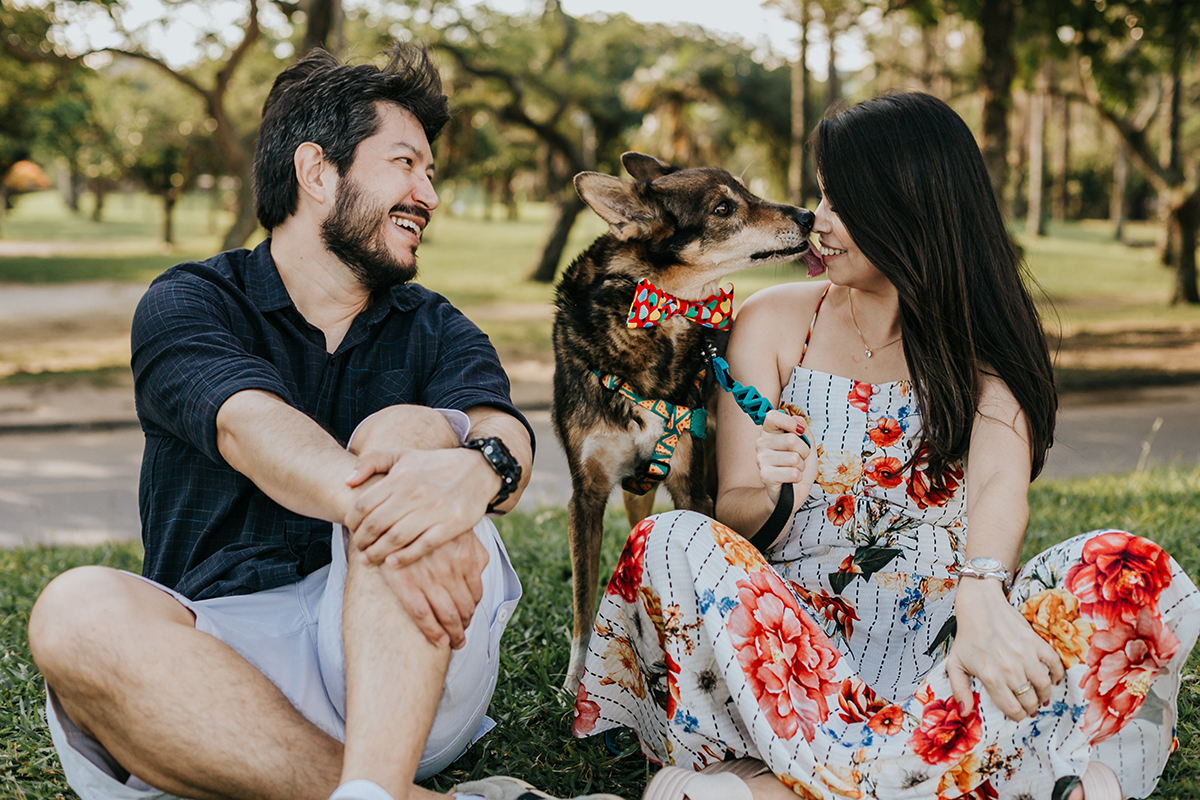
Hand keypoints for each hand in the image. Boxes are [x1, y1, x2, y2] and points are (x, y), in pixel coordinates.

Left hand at [343, 448, 498, 566]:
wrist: (478, 469)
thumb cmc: (435, 465)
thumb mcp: (403, 454)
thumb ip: (372, 461)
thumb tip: (347, 481)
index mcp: (400, 477)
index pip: (364, 504)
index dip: (352, 521)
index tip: (352, 529)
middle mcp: (414, 493)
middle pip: (376, 524)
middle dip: (362, 541)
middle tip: (359, 549)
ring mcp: (433, 510)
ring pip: (395, 538)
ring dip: (377, 553)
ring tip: (370, 559)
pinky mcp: (451, 525)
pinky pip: (422, 546)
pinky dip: (404, 558)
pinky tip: (392, 564)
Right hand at [378, 529, 489, 648]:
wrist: (390, 512)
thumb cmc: (426, 523)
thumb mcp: (457, 530)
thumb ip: (474, 551)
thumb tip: (479, 573)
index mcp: (464, 554)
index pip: (476, 592)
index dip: (474, 608)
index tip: (470, 616)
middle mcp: (449, 567)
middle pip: (464, 607)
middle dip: (465, 625)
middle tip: (463, 636)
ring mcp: (427, 577)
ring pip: (447, 614)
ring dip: (454, 633)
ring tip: (455, 641)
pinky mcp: (405, 583)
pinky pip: (422, 615)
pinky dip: (433, 632)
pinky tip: (439, 641)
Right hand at [755, 410, 816, 507]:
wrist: (792, 492)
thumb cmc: (797, 467)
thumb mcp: (807, 445)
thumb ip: (804, 430)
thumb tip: (798, 419)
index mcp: (769, 433)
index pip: (772, 416)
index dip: (790, 422)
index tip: (799, 431)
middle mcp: (761, 444)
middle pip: (791, 439)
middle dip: (804, 451)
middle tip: (799, 457)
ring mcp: (762, 460)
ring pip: (794, 458)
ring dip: (801, 466)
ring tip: (794, 469)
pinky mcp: (765, 476)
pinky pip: (793, 473)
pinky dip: (798, 477)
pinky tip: (791, 479)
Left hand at [946, 578, 1064, 720]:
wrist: (979, 606)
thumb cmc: (967, 635)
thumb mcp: (955, 663)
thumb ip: (959, 689)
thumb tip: (964, 712)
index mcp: (990, 676)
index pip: (1012, 708)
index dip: (1017, 716)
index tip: (1018, 715)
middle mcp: (1009, 669)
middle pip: (1029, 700)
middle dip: (1031, 708)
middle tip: (1030, 707)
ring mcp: (1024, 655)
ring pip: (1044, 686)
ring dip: (1045, 696)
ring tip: (1041, 697)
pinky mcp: (1035, 642)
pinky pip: (1055, 663)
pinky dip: (1057, 674)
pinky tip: (1052, 679)